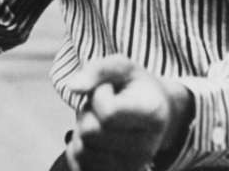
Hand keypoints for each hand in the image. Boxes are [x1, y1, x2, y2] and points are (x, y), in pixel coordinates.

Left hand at [64, 55, 193, 170]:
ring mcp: (131, 167)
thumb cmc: (134, 87)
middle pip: (90, 132)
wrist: (155, 115)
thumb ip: (99, 69)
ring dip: (82, 131)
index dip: (99, 95)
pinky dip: (78, 148)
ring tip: (100, 123)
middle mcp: (145, 148)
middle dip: (88, 113)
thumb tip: (73, 86)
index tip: (110, 89)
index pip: (107, 114)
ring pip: (81, 151)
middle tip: (102, 107)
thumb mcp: (122, 67)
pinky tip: (95, 139)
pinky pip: (78, 165)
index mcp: (152, 115)